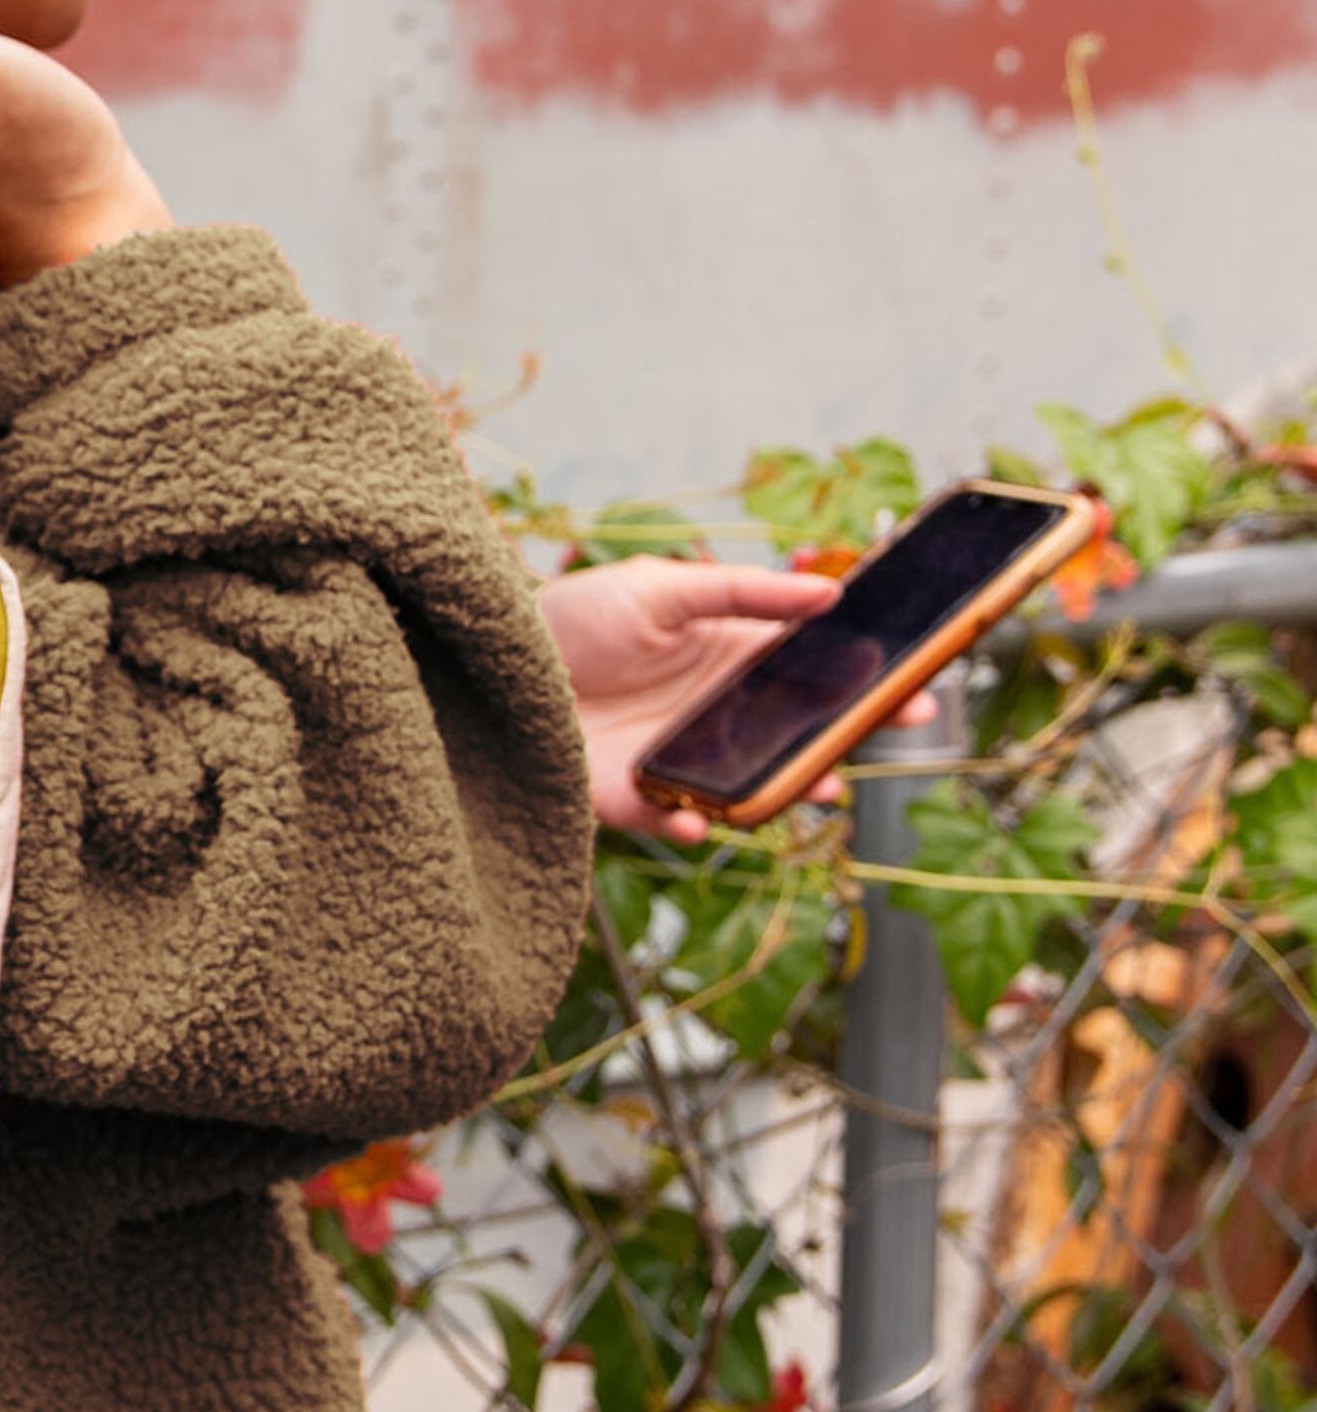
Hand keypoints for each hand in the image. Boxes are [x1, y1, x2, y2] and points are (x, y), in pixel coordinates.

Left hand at [533, 557, 940, 846]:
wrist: (491, 655)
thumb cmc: (574, 615)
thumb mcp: (661, 589)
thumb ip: (741, 593)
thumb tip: (827, 592)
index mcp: (730, 658)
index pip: (815, 674)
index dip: (869, 682)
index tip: (921, 686)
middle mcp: (715, 715)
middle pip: (797, 736)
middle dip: (847, 741)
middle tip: (886, 740)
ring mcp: (680, 759)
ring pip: (751, 785)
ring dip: (786, 789)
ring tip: (818, 787)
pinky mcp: (633, 797)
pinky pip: (676, 819)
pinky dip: (691, 822)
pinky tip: (699, 818)